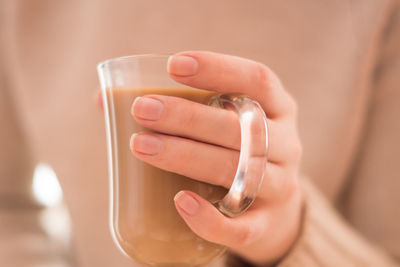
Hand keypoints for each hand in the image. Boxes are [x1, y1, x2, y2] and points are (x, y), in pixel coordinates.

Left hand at [130, 51, 302, 264]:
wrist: (270, 208)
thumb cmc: (234, 152)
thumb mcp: (222, 123)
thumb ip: (176, 106)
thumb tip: (103, 99)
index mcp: (277, 109)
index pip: (258, 79)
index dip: (220, 70)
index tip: (174, 65)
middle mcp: (286, 145)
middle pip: (241, 127)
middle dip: (188, 117)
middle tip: (142, 110)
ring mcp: (281, 186)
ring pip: (238, 172)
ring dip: (188, 158)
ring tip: (142, 146)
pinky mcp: (266, 224)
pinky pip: (242, 228)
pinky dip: (210, 218)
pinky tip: (179, 201)